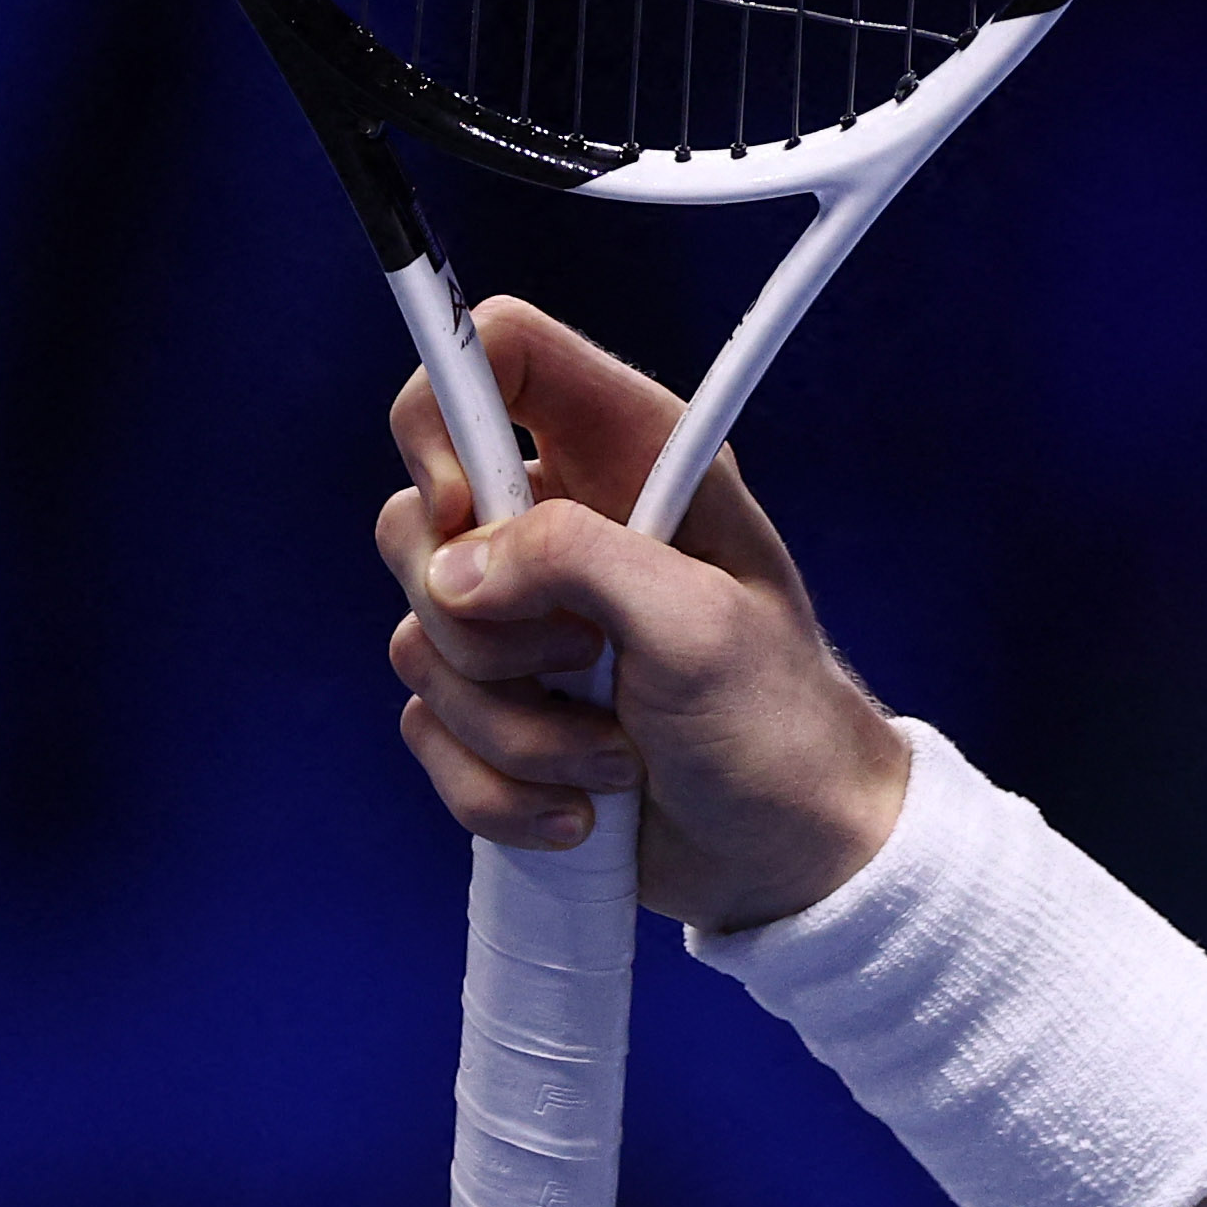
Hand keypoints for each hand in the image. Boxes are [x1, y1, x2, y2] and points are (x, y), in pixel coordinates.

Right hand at [378, 298, 911, 933]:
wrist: (792, 854)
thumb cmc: (777, 721)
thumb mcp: (699, 624)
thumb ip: (578, 558)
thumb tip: (456, 565)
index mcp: (631, 459)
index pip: (500, 352)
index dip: (447, 415)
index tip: (463, 508)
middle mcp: (566, 524)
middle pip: (415, 517)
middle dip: (484, 624)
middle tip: (589, 659)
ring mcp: (524, 619)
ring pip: (420, 641)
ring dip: (517, 727)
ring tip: (618, 753)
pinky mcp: (498, 705)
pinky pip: (426, 731)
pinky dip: (499, 787)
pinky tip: (584, 808)